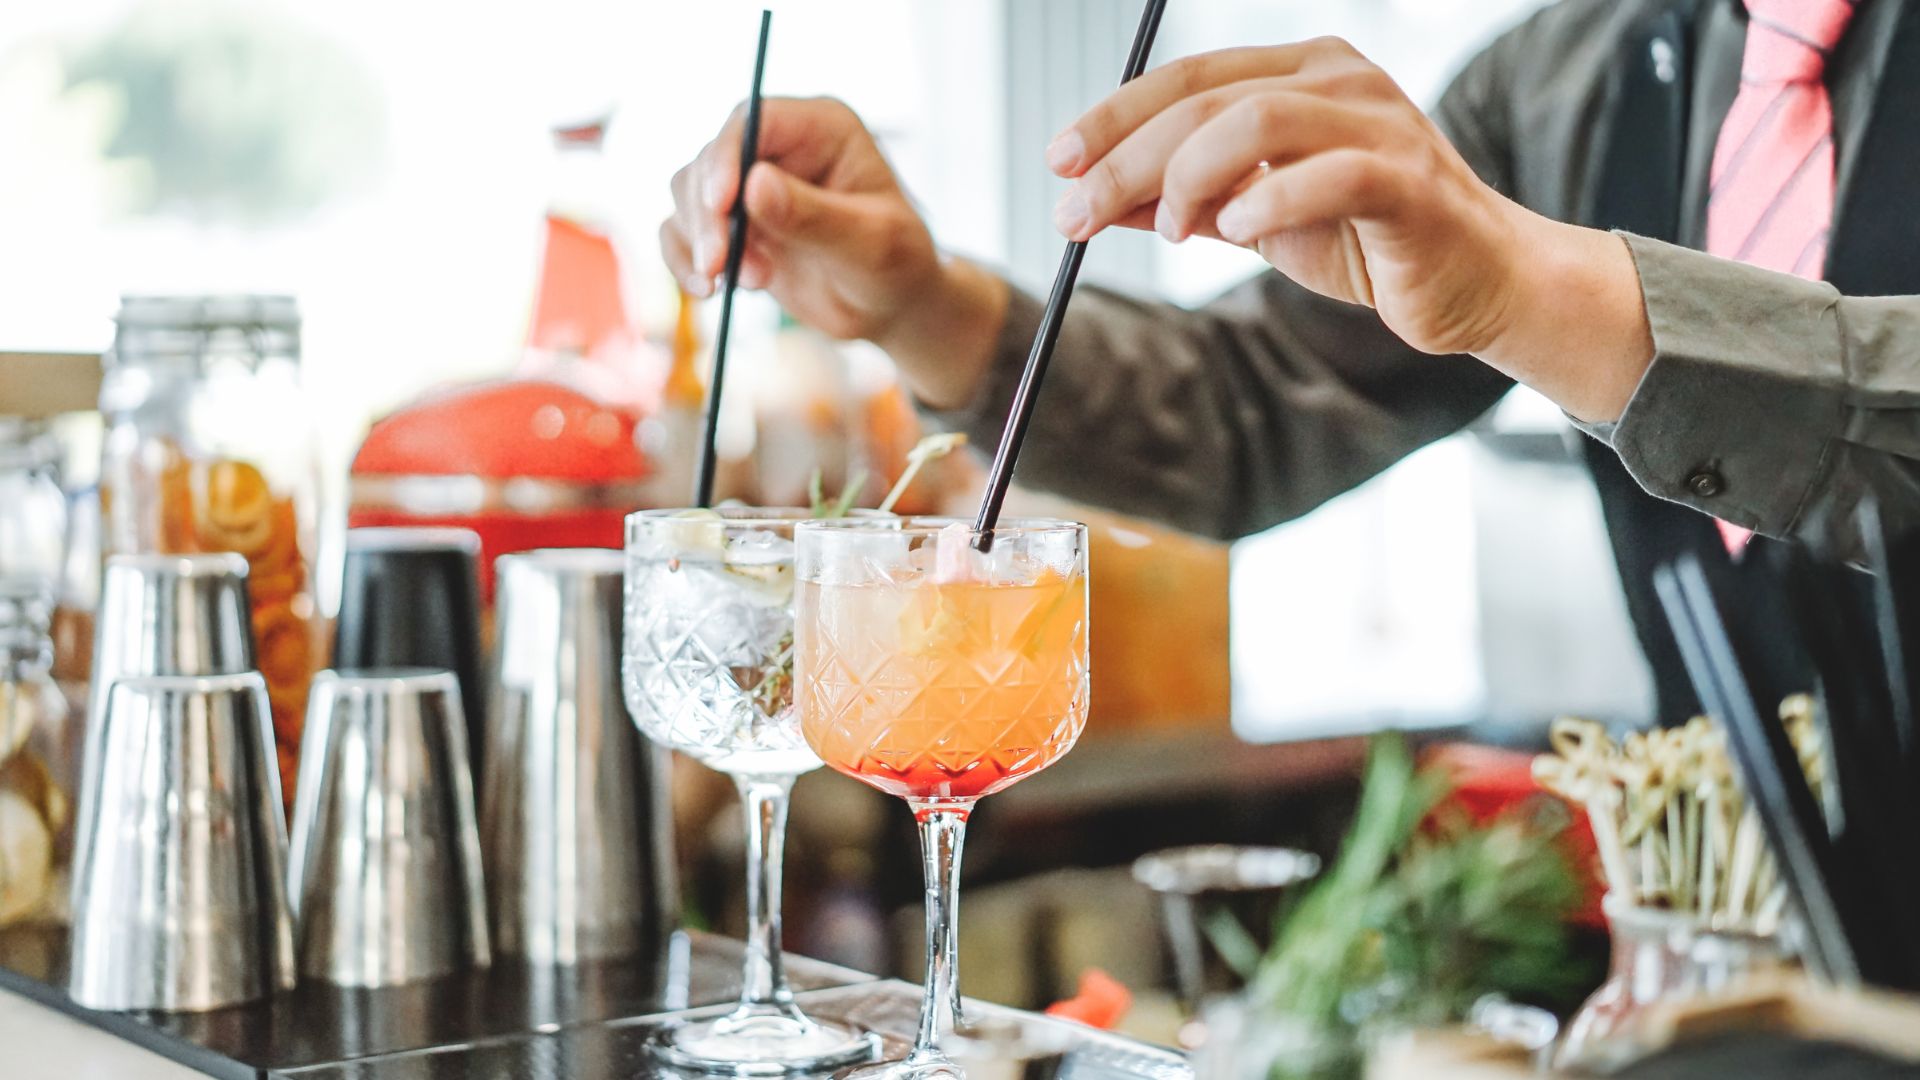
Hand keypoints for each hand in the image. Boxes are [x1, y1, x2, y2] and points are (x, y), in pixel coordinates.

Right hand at [662, 97, 1007, 407]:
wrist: (890, 305)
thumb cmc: (897, 265)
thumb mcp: (870, 243)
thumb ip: (815, 216)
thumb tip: (754, 186)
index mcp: (821, 128)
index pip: (753, 121)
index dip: (725, 159)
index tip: (719, 206)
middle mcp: (779, 147)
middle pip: (710, 159)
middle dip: (707, 215)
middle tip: (721, 267)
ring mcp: (750, 185)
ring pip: (688, 193)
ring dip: (701, 241)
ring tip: (751, 283)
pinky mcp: (733, 224)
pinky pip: (682, 232)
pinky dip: (685, 261)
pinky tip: (710, 292)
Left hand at [1047, 39, 1651, 419]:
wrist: (1473, 283)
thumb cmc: (1366, 241)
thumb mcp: (1254, 218)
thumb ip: (1181, 203)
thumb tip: (1092, 202)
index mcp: (1299, 73)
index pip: (1186, 79)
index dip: (1114, 117)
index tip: (1059, 163)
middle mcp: (1338, 79)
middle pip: (1206, 100)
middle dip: (1127, 159)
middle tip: (1076, 213)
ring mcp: (1378, 123)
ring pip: (1257, 121)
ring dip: (1188, 178)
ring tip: (1168, 230)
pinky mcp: (1408, 180)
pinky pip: (1327, 176)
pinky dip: (1269, 202)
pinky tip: (1234, 231)